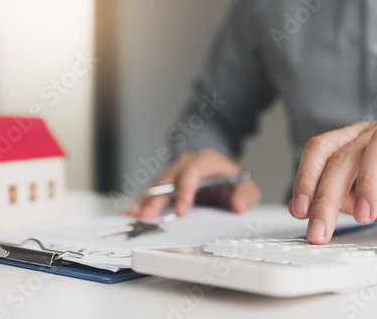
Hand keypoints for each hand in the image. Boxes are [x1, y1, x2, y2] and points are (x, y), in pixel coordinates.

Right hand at [125, 148, 260, 217]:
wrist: (220, 173)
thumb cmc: (231, 180)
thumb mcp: (245, 185)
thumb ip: (245, 195)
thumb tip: (238, 205)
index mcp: (205, 160)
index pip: (192, 172)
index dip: (185, 191)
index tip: (182, 210)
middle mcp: (185, 164)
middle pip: (168, 179)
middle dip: (157, 198)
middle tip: (148, 216)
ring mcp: (173, 173)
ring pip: (156, 186)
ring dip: (145, 202)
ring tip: (134, 217)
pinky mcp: (166, 184)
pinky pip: (152, 192)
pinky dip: (142, 203)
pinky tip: (131, 213)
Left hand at [289, 118, 376, 243]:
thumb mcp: (360, 198)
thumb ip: (334, 198)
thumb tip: (298, 209)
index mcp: (351, 142)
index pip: (319, 150)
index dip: (305, 177)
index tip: (298, 210)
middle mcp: (373, 133)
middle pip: (343, 156)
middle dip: (327, 197)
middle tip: (320, 229)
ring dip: (369, 180)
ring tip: (364, 216)